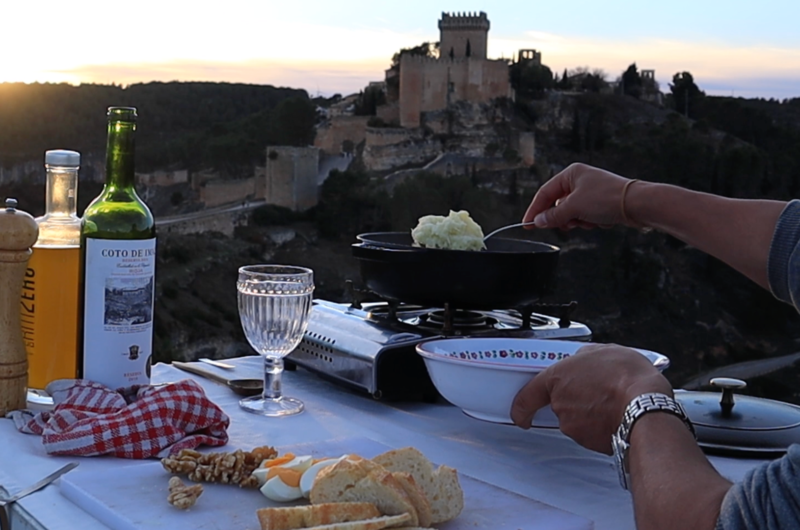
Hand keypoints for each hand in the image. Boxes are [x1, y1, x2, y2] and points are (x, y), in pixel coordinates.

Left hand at [510, 344, 672, 453]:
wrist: (644, 407)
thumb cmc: (627, 376)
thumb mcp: (605, 351)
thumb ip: (585, 357)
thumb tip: (582, 360)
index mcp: (558, 378)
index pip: (529, 394)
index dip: (522, 406)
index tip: (520, 414)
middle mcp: (560, 403)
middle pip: (560, 405)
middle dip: (576, 402)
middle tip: (599, 392)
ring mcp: (573, 425)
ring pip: (577, 420)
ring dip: (590, 413)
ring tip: (614, 401)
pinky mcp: (588, 441)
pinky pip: (590, 433)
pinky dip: (600, 426)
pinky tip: (617, 416)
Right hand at [522, 163, 635, 229]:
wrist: (636, 204)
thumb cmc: (608, 198)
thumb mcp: (574, 208)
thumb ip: (553, 216)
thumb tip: (539, 221)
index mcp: (571, 174)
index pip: (545, 193)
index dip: (535, 209)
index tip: (528, 223)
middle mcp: (579, 180)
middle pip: (558, 204)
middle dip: (562, 218)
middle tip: (565, 225)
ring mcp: (590, 192)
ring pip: (571, 213)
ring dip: (577, 221)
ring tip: (587, 221)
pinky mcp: (600, 203)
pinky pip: (584, 216)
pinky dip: (589, 222)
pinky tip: (598, 221)